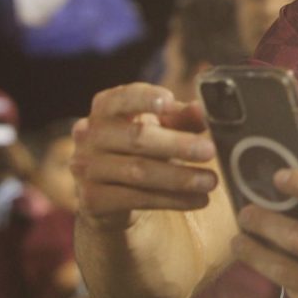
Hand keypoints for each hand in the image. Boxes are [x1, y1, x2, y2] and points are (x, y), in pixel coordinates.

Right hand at [72, 83, 218, 231]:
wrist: (113, 193)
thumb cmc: (144, 147)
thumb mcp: (163, 126)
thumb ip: (182, 117)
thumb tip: (203, 110)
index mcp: (106, 107)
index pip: (122, 97)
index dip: (145, 98)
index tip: (170, 101)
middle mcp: (90, 135)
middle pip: (136, 137)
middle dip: (178, 144)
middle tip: (210, 151)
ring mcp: (87, 168)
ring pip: (138, 171)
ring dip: (180, 177)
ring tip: (211, 181)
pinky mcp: (92, 199)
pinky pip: (136, 198)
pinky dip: (172, 199)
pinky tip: (197, 199)